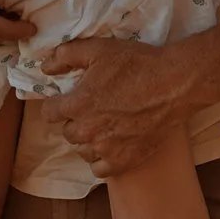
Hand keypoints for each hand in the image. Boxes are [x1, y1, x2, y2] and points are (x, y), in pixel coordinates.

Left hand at [40, 36, 200, 176]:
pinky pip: (100, 169)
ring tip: (105, 126)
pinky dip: (102, 159)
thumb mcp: (99, 49)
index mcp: (78, 104)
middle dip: (75, 120)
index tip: (68, 99)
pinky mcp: (124, 161)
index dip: (57, 104)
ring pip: (83, 151)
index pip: (49, 113)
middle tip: (92, 109)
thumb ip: (66, 55)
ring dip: (89, 140)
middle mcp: (87, 131)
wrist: (174, 85)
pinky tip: (112, 145)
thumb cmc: (137, 64)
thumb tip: (45, 67)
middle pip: (67, 132)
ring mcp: (106, 149)